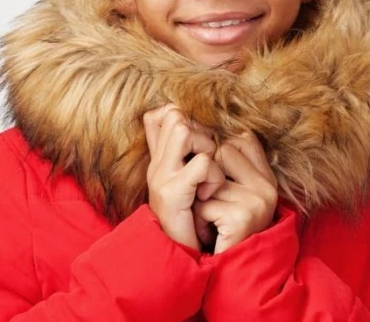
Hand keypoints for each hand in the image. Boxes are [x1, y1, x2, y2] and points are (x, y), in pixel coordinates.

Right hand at [143, 103, 225, 250]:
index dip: (183, 118)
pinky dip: (214, 175)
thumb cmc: (190, 220)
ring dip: (207, 149)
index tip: (198, 145)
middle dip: (201, 132)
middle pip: (174, 116)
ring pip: (185, 130)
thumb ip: (184, 159)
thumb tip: (186, 128)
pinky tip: (208, 194)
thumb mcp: (184, 184)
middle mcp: (155, 165)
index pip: (160, 115)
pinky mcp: (172, 192)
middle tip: (208, 161)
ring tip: (209, 176)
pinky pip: (203, 163)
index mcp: (158, 160)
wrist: (180, 256)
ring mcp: (161, 177)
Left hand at [192, 131, 278, 253]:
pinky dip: (200, 220)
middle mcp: (267, 186)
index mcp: (266, 177)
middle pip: (222, 151)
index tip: (214, 179)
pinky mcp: (242, 217)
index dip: (219, 154)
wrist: (234, 273)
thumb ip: (223, 163)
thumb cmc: (224, 231)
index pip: (241, 139)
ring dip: (200, 202)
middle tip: (212, 205)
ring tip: (211, 223)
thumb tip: (188, 122)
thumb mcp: (229, 193)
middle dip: (207, 178)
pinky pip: (204, 204)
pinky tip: (211, 234)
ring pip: (209, 178)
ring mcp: (257, 200)